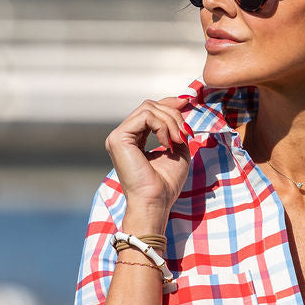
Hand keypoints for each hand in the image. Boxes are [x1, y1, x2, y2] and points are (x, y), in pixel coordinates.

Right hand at [104, 96, 193, 225]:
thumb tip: (180, 102)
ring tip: (178, 140)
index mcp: (133, 139)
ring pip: (148, 109)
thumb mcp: (177, 149)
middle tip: (185, 134)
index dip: (168, 103)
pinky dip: (162, 126)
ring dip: (170, 121)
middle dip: (173, 115)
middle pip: (150, 106)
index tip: (186, 103)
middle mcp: (122, 136)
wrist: (156, 202)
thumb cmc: (166, 184)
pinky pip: (146, 117)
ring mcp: (117, 136)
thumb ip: (176, 128)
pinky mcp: (118, 138)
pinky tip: (167, 143)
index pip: (149, 111)